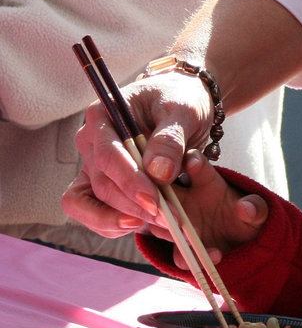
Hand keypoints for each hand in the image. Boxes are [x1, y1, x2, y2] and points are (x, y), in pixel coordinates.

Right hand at [62, 72, 213, 235]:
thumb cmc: (182, 100)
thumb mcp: (183, 111)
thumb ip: (170, 139)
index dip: (130, 182)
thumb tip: (158, 174)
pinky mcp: (105, 183)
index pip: (108, 155)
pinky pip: (97, 212)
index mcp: (102, 116)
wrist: (184, 105)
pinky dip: (118, 224)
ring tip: (160, 226)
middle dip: (134, 206)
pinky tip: (148, 227)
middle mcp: (91, 142)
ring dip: (124, 219)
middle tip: (169, 219)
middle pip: (101, 184)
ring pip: (91, 203)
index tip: (155, 200)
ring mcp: (94, 165)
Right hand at [147, 150, 267, 270]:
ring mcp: (178, 222)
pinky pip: (176, 251)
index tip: (194, 163)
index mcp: (204, 179)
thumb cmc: (250, 216)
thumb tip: (246, 209)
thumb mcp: (259, 209)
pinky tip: (214, 255)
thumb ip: (256, 206)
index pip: (191, 163)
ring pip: (159, 220)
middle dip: (160, 195)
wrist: (247, 243)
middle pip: (161, 189)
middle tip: (172, 207)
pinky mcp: (181, 247)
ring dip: (168, 226)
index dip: (190, 161)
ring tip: (193, 234)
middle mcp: (185, 197)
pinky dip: (189, 256)